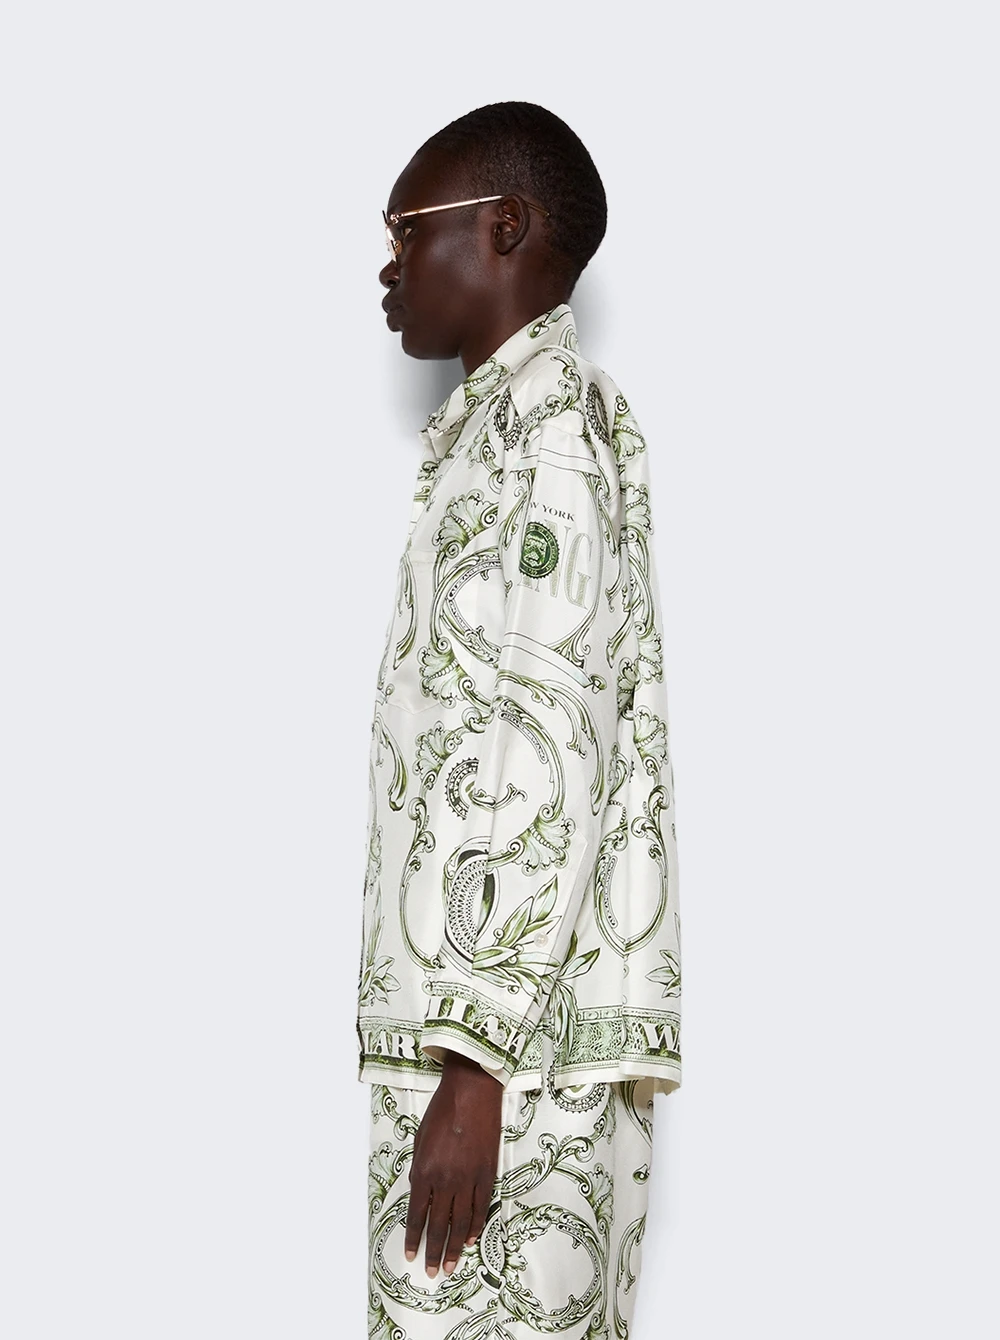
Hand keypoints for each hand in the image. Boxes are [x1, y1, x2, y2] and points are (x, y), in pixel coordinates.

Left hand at [404, 1049, 502, 1277]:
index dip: (414, 1238)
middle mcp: (445, 1180)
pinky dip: (475, 1226)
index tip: (412, 1256)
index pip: (417, 1215)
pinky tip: (471, 1239)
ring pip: (461, 1222)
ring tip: (451, 1265)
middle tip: (432, 1271)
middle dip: (434, 1251)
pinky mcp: (487, 1173)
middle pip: (439, 1225)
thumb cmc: (441, 1111)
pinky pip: (480, 1207)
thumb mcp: (420, 1140)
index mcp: (424, 1171)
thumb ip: (420, 1170)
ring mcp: (469, 1179)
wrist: (471, 1091)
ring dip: (455, 1246)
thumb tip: (422, 1195)